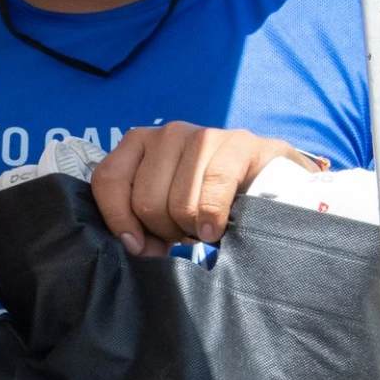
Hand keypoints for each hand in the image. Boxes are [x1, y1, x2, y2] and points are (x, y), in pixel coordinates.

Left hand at [92, 124, 320, 254]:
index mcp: (138, 143)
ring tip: (202, 229)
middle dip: (164, 230)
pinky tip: (216, 231)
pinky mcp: (240, 143)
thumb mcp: (165, 206)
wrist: (270, 181)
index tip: (137, 246)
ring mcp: (203, 134)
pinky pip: (215, 186)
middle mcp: (166, 133)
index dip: (118, 220)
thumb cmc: (206, 197)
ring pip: (179, 200)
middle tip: (182, 234)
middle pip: (145, 199)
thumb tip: (134, 246)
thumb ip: (141, 220)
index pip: (108, 180)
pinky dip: (213, 217)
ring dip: (190, 227)